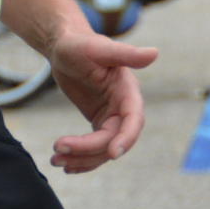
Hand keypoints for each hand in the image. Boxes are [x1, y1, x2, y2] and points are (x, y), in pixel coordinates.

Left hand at [46, 28, 157, 172]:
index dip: (126, 137)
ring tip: (55, 160)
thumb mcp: (98, 48)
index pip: (133, 120)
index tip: (113, 153)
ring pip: (102, 149)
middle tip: (59, 147)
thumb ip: (125, 53)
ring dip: (81, 159)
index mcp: (128, 91)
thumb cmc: (80, 44)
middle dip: (89, 149)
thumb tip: (154, 53)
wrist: (63, 47)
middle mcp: (123, 107)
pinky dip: (81, 159)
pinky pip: (94, 147)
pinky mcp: (98, 122)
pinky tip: (65, 165)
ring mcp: (111, 117)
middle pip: (113, 139)